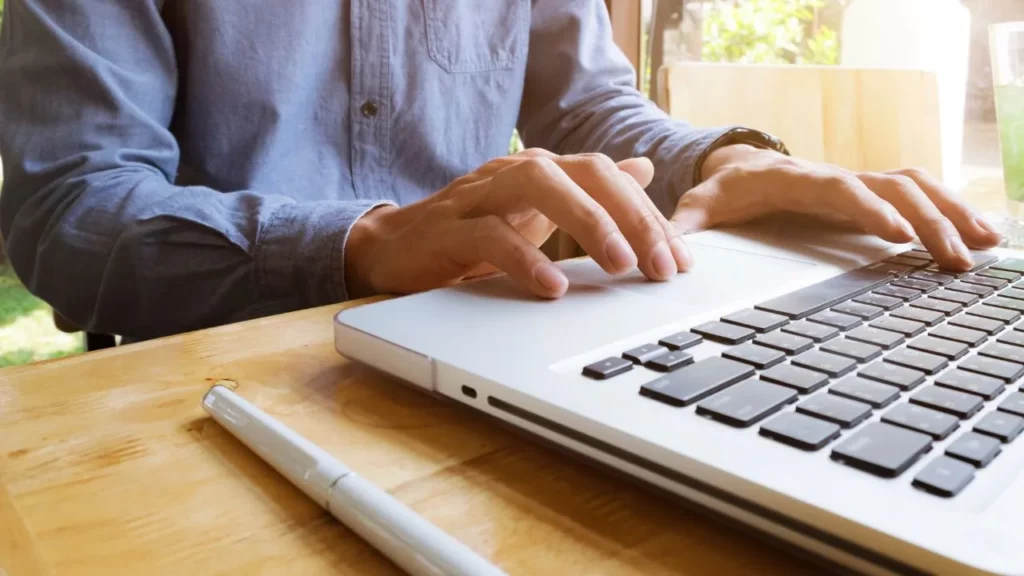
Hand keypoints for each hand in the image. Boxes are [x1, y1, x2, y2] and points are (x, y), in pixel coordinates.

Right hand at [344, 149, 691, 298]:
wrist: (392, 248)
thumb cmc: (470, 233)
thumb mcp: (539, 212)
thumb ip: (589, 191)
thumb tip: (642, 167)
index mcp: (544, 172)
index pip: (610, 179)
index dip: (650, 215)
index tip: (680, 260)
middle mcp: (516, 172)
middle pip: (586, 173)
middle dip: (632, 217)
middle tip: (661, 265)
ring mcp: (480, 195)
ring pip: (540, 187)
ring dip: (588, 223)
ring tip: (620, 264)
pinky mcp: (448, 228)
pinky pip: (488, 236)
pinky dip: (523, 259)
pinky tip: (551, 287)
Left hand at [672, 145, 1002, 269]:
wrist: (740, 166)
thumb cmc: (725, 189)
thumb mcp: (700, 205)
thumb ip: (686, 225)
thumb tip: (669, 253)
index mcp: (797, 180)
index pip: (839, 189)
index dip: (868, 209)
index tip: (897, 235)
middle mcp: (835, 176)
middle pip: (891, 187)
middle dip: (928, 219)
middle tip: (956, 259)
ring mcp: (858, 182)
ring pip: (915, 186)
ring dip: (951, 212)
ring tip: (987, 244)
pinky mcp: (871, 193)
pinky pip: (918, 194)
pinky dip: (948, 209)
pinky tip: (977, 236)